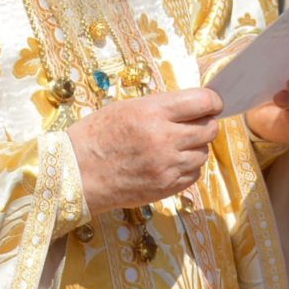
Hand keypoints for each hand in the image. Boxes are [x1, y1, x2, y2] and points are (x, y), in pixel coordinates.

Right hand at [70, 87, 221, 212]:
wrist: (76, 173)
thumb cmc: (96, 136)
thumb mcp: (126, 108)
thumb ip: (162, 107)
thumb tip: (193, 106)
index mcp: (153, 113)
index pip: (203, 102)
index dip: (212, 101)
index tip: (211, 103)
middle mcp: (164, 139)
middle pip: (209, 129)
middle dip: (206, 123)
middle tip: (194, 124)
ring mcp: (167, 166)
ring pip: (203, 153)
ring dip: (195, 147)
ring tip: (174, 145)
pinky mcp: (167, 187)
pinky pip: (194, 174)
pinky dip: (188, 167)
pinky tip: (170, 162)